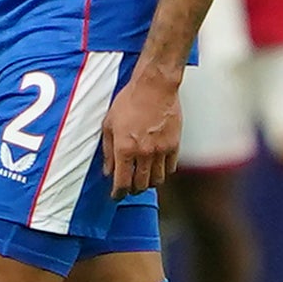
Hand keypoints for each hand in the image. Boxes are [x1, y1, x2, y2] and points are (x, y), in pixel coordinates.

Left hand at [104, 59, 182, 193]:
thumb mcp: (109, 124)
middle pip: (140, 185)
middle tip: (129, 186)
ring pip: (157, 180)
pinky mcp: (175, 144)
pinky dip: (163, 171)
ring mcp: (161, 150)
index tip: (116, 195)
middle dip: (133, 189)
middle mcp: (143, 153)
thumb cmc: (129, 101)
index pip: (122, 183)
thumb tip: (108, 171)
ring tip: (144, 178)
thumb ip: (107, 150)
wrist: (154, 86)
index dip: (118, 194)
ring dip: (149, 183)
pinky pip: (171, 168)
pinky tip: (157, 166)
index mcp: (124, 149)